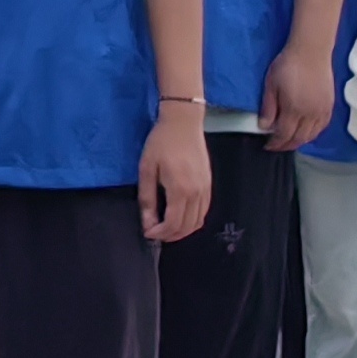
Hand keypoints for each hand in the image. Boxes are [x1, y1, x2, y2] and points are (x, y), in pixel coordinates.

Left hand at [138, 112, 211, 242]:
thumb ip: (147, 198)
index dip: (159, 233)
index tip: (147, 232)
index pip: (173, 224)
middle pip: (187, 227)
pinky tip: (180, 216)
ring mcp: (206, 189)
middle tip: (155, 233)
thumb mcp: (147, 169)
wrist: (183, 122)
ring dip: (182, 230)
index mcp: (180, 190)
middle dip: (170, 235)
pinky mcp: (209, 184)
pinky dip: (192, 220)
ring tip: (166, 228)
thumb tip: (147, 223)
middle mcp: (197, 193)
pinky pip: (203, 211)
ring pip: (198, 222)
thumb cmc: (161, 142)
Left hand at [258, 41, 334, 152]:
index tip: (267, 145)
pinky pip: (322, 127)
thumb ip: (268, 108)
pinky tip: (306, 133)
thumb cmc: (287, 65)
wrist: (311, 51)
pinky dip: (313, 134)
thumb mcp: (271, 85)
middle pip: (299, 138)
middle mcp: (310, 115)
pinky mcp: (329, 106)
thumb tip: (264, 127)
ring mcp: (322, 111)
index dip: (275, 143)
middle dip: (286, 145)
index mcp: (294, 110)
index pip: (284, 135)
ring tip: (290, 141)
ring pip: (312, 135)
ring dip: (300, 141)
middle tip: (277, 146)